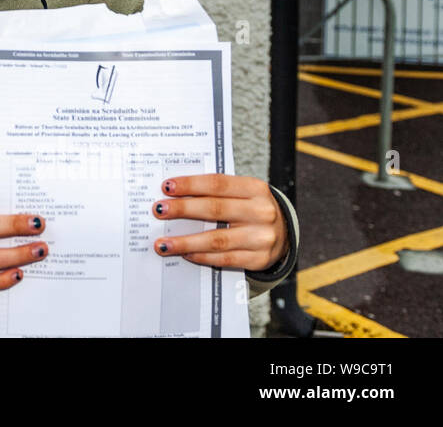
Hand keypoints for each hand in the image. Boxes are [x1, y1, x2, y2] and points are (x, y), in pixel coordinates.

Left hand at [153, 174, 285, 270]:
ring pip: (217, 239)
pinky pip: (224, 259)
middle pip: (215, 209)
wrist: (283, 233)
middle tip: (158, 211)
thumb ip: (215, 192)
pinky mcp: (259, 259)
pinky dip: (201, 256)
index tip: (166, 187)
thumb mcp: (241, 193)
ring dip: (186, 242)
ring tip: (163, 243)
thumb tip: (174, 194)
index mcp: (255, 188)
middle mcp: (261, 211)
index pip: (217, 183)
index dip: (190, 184)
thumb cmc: (251, 208)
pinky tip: (185, 254)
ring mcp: (262, 237)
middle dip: (182, 210)